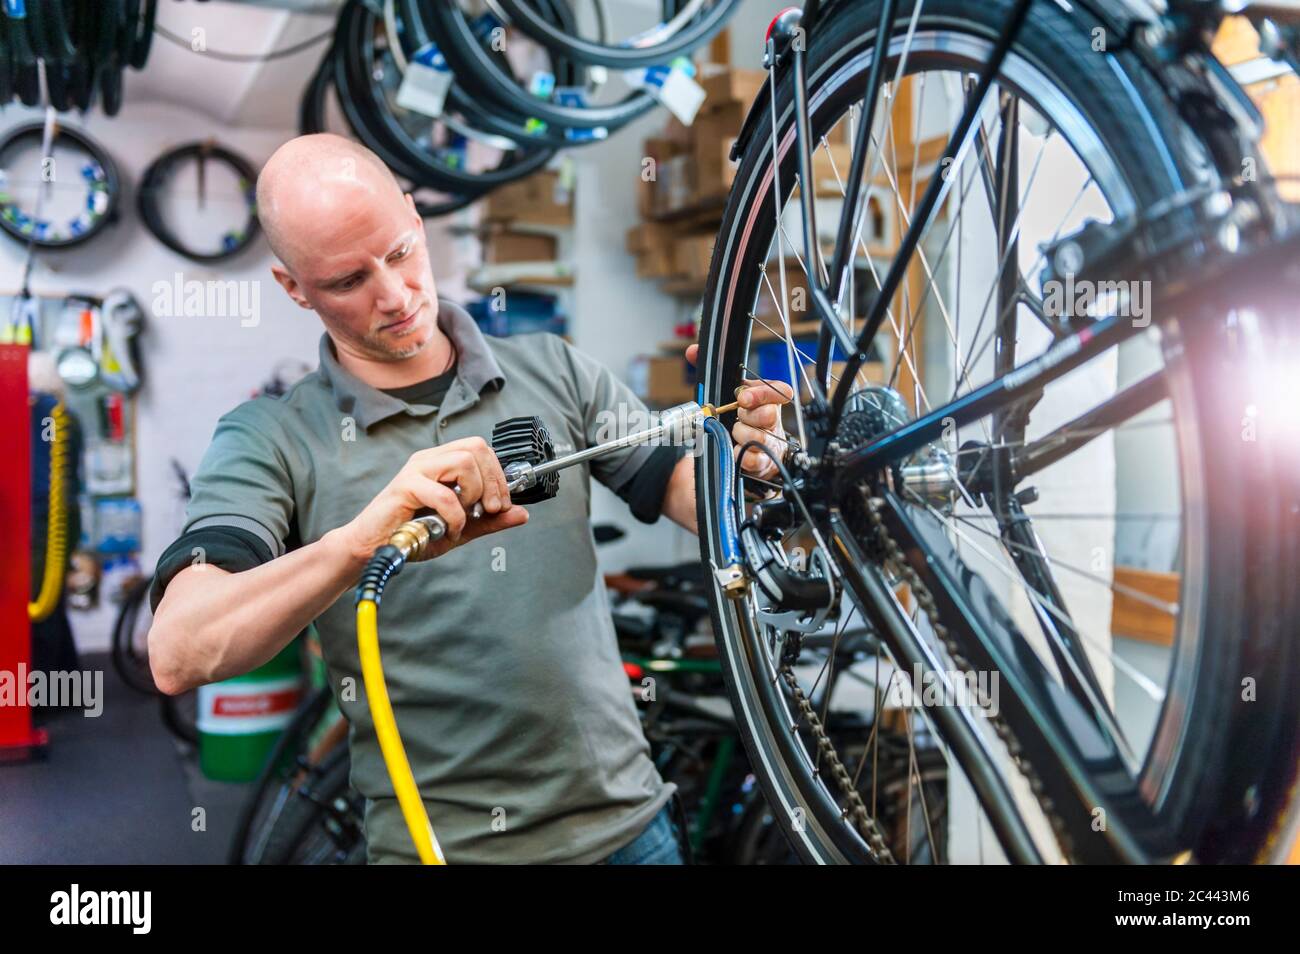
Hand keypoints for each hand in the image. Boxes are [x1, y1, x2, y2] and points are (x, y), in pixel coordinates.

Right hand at [339, 436, 527, 561]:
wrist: (374, 548)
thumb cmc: (412, 533)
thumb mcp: (461, 528)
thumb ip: (489, 520)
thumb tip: (521, 514)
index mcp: (442, 462)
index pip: (481, 449)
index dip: (499, 475)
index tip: (501, 504)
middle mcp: (429, 460)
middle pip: (476, 448)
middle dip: (493, 482)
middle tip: (490, 510)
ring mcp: (416, 470)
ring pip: (464, 463)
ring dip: (473, 494)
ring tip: (463, 517)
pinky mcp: (405, 487)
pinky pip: (445, 496)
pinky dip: (455, 518)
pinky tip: (448, 530)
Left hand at [686, 344, 793, 479]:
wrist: (741, 449)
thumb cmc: (735, 417)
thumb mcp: (725, 392)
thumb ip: (710, 370)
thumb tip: (693, 351)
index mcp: (766, 398)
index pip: (779, 391)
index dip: (763, 393)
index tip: (743, 397)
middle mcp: (772, 418)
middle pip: (770, 414)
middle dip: (747, 416)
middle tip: (737, 417)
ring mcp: (770, 441)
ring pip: (760, 437)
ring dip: (741, 435)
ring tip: (733, 433)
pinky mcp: (764, 461)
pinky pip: (754, 459)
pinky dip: (740, 454)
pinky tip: (734, 450)